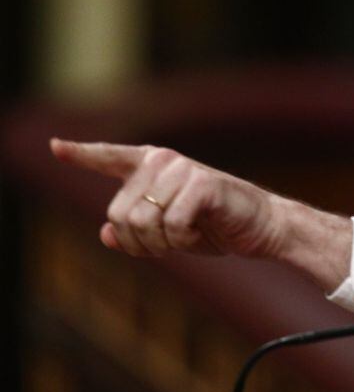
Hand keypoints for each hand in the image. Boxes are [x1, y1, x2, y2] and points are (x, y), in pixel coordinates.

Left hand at [50, 139, 288, 257]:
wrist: (262, 227)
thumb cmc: (214, 227)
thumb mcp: (168, 234)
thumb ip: (134, 230)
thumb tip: (105, 232)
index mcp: (153, 167)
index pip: (111, 158)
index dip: (81, 154)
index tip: (55, 146)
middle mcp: (164, 162)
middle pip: (118, 214)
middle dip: (139, 242)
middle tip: (168, 245)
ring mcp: (183, 169)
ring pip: (141, 222)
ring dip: (162, 244)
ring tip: (187, 237)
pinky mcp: (202, 184)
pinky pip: (171, 226)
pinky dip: (183, 242)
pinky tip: (200, 234)